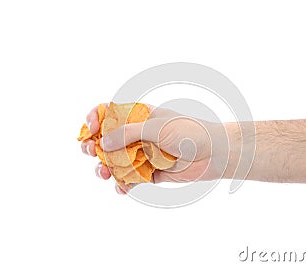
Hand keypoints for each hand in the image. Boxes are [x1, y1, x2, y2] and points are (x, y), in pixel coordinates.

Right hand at [81, 103, 227, 193]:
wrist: (214, 153)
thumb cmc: (189, 132)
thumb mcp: (157, 127)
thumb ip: (129, 133)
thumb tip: (103, 142)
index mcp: (139, 116)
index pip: (110, 113)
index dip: (95, 118)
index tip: (90, 128)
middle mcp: (138, 135)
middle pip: (107, 140)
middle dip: (94, 146)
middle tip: (90, 152)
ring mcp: (143, 154)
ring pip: (116, 162)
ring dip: (105, 168)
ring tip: (104, 173)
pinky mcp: (150, 172)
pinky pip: (131, 179)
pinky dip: (123, 185)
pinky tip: (122, 189)